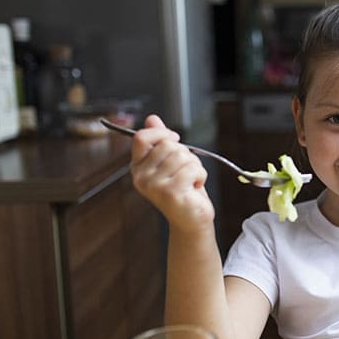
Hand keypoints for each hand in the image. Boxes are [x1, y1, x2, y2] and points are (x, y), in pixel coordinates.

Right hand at [130, 114, 214, 232]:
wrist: (191, 220)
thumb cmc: (182, 190)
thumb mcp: (170, 162)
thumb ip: (159, 141)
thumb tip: (152, 118)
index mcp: (138, 167)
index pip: (141, 138)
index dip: (161, 133)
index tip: (175, 139)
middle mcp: (141, 177)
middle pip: (168, 145)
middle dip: (185, 155)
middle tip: (185, 172)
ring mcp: (154, 186)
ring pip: (183, 156)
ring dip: (195, 167)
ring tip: (190, 181)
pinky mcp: (170, 193)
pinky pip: (193, 169)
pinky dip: (200, 176)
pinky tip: (194, 188)